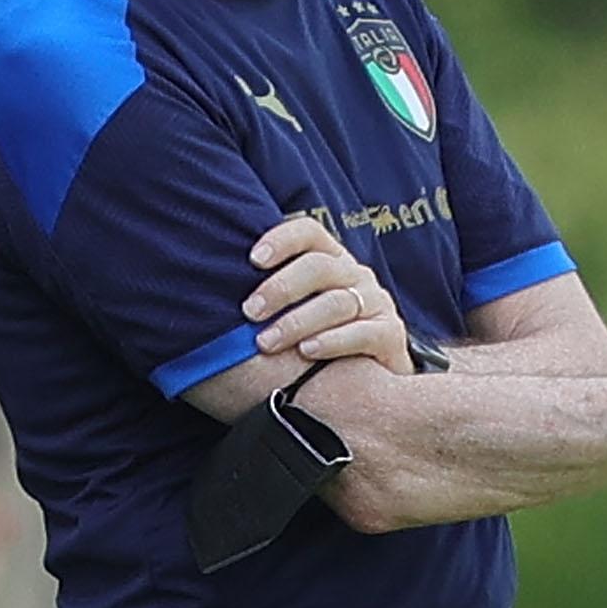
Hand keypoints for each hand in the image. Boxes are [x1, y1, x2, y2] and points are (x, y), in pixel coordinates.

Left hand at [243, 215, 414, 372]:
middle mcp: (355, 275)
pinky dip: (332, 342)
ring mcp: (376, 303)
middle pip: (319, 267)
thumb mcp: (301, 307)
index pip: (309, 233)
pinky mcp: (391, 335)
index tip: (252, 260)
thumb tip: (215, 285)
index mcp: (331, 260)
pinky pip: (362, 333)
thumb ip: (272, 294)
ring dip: (297, 322)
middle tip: (249, 313)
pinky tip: (307, 352)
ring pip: (337, 303)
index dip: (281, 239)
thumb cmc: (321, 336)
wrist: (374, 374)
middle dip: (280, 289)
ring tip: (266, 342)